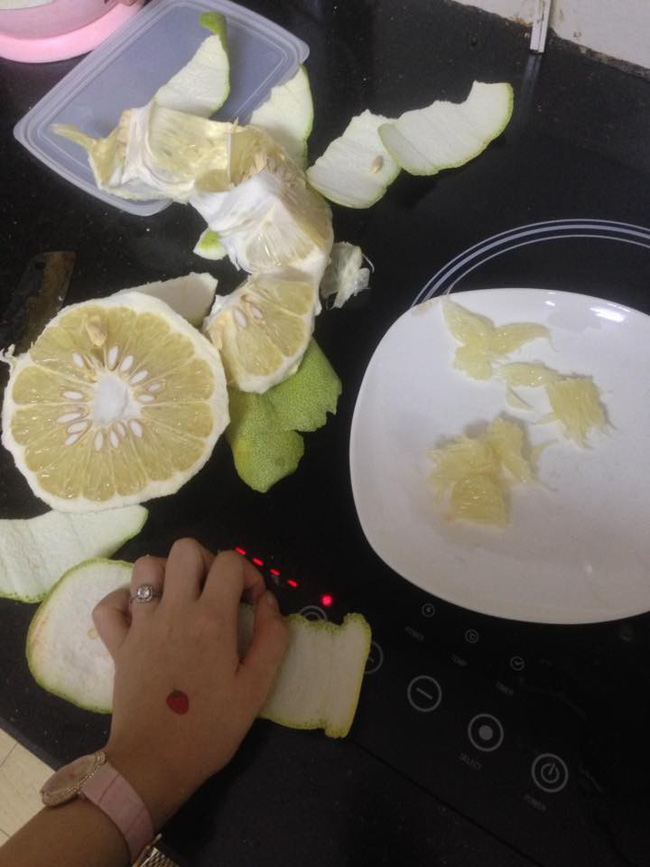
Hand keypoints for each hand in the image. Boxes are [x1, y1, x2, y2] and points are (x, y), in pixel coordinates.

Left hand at [92, 541, 288, 828]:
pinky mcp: (116, 643)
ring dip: (167, 573)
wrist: (153, 764)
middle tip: (217, 591)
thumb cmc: (210, 729)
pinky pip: (110, 604)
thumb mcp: (256, 688)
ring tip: (182, 598)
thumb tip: (269, 603)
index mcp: (211, 618)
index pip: (229, 562)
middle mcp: (174, 610)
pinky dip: (124, 600)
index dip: (248, 573)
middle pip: (185, 549)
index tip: (253, 602)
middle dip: (207, 561)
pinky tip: (142, 615)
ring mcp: (140, 624)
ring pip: (145, 567)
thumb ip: (272, 639)